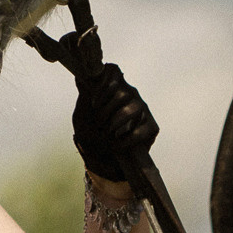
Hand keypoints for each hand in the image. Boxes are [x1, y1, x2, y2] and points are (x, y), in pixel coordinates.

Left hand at [60, 30, 157, 191]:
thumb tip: (80, 72)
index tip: (93, 100)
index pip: (113, 70)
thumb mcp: (82, 114)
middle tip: (99, 124)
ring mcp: (142, 109)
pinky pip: (141, 129)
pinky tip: (117, 145)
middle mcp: (130, 93)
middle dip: (104, 111)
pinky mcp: (152, 127)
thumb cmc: (91, 135)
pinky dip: (125, 139)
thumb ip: (84, 93)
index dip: (103, 82)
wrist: (103, 162)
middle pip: (120, 91)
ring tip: (106, 136)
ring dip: (113, 125)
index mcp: (112, 87)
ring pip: (130, 109)